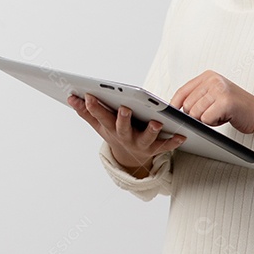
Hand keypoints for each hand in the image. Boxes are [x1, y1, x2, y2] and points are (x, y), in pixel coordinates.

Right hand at [68, 92, 184, 177]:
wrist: (131, 158)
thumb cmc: (115, 133)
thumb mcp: (99, 125)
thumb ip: (86, 112)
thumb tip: (71, 97)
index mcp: (110, 128)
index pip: (100, 117)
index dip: (94, 107)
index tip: (89, 95)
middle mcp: (124, 136)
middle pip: (122, 128)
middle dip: (123, 119)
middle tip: (124, 108)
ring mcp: (140, 144)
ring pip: (146, 138)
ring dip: (151, 131)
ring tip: (156, 122)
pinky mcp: (155, 148)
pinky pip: (165, 146)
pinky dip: (173, 141)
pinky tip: (181, 136)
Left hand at [169, 70, 253, 140]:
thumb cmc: (236, 107)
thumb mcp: (214, 95)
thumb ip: (197, 96)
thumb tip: (175, 107)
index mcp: (208, 76)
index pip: (182, 91)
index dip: (175, 104)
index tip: (172, 113)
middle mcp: (213, 80)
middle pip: (187, 105)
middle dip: (196, 115)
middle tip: (212, 114)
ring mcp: (220, 90)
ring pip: (195, 113)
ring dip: (206, 120)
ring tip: (220, 114)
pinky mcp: (225, 102)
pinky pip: (206, 119)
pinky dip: (213, 123)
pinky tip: (225, 117)